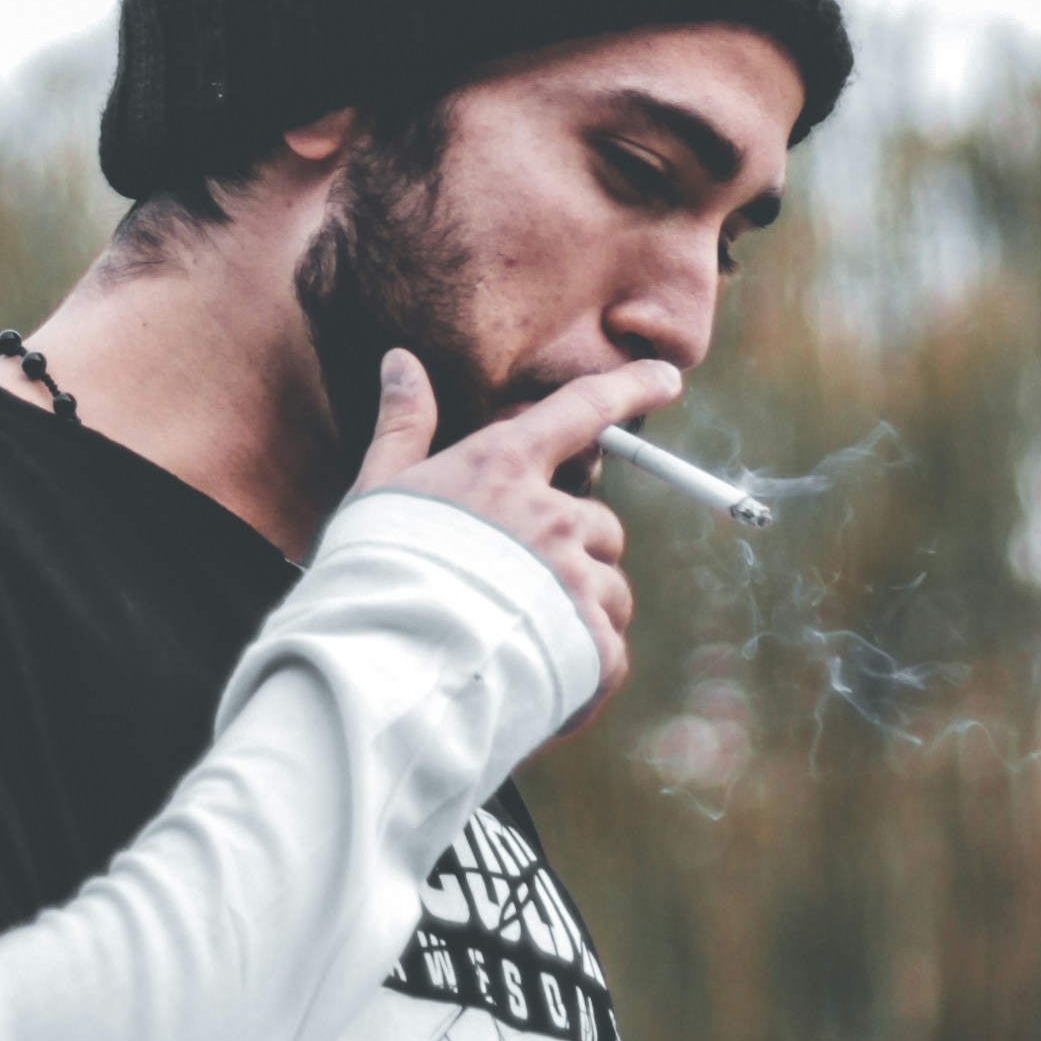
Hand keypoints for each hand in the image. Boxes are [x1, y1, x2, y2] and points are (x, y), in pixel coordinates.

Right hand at [348, 347, 671, 714]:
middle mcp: (551, 515)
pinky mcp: (590, 642)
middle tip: (521, 593)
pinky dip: (582, 669)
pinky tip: (538, 681)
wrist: (384, 672)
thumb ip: (403, 425)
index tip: (666, 374)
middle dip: (575, 556)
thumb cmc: (374, 576)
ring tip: (523, 643)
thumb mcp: (380, 490)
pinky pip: (609, 651)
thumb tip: (402, 360)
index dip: (629, 387)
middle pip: (599, 526)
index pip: (580, 410)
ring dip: (581, 614)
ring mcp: (575, 578)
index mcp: (504, 467)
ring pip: (609, 590)